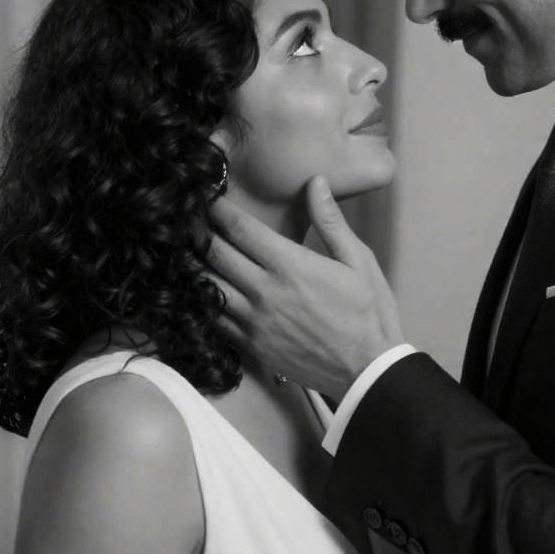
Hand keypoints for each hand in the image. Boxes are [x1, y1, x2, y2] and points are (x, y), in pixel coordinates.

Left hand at [207, 176, 403, 399]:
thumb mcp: (358, 260)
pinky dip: (202, 299)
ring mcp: (254, 321)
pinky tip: (201, 286)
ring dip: (194, 264)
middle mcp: (265, 291)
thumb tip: (317, 182)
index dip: (218, 209)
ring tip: (186, 248)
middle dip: (198, 231)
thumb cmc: (368, 313)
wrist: (367, 371)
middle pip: (214, 253)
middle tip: (188, 218)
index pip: (240, 229)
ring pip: (206, 285)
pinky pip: (213, 318)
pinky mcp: (251, 345)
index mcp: (290, 265)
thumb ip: (331, 221)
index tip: (208, 196)